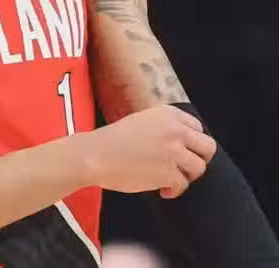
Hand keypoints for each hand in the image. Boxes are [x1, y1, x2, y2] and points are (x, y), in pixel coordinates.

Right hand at [83, 104, 216, 198]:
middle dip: (199, 158)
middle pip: (208, 147)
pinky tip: (162, 190)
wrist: (96, 154)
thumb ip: (163, 127)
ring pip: (199, 167)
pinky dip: (174, 190)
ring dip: (186, 176)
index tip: (182, 150)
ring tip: (170, 179)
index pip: (197, 127)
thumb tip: (182, 143)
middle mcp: (174, 130)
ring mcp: (174, 152)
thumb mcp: (141, 121)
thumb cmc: (113, 139)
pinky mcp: (170, 173)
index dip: (191, 142)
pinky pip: (183, 185)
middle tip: (185, 166)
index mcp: (167, 114)